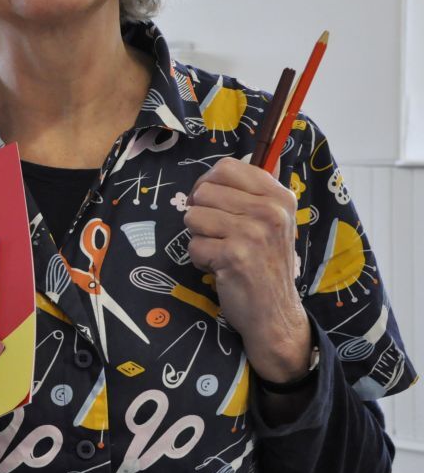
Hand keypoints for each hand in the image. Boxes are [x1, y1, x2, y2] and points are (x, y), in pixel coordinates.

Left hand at [184, 157, 311, 381]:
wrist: (275, 313)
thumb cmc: (266, 263)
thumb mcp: (273, 221)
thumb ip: (256, 191)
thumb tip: (243, 159)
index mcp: (279, 196)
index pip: (225, 167)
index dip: (207, 183)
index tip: (212, 202)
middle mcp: (270, 211)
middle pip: (203, 192)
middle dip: (200, 214)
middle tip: (219, 234)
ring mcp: (253, 233)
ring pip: (193, 217)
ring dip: (199, 238)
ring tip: (222, 252)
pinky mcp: (235, 256)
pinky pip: (194, 246)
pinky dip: (200, 260)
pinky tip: (220, 268)